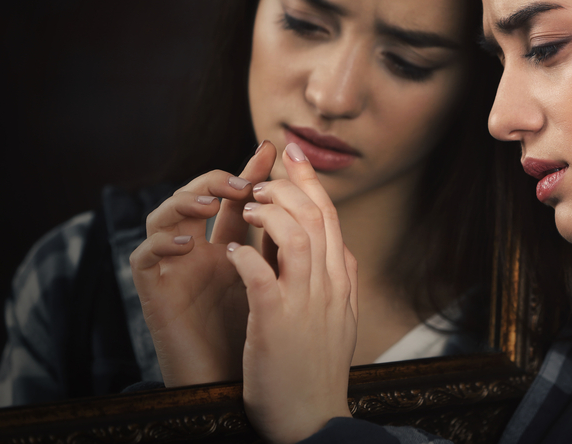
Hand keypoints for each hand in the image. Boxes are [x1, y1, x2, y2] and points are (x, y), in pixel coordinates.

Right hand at [130, 140, 277, 385]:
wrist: (255, 399)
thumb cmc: (270, 348)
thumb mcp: (285, 288)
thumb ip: (290, 251)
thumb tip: (319, 210)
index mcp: (230, 251)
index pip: (236, 200)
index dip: (252, 173)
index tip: (277, 151)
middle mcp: (198, 255)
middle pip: (196, 198)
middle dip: (217, 180)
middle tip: (244, 182)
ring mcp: (174, 272)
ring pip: (162, 216)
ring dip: (185, 201)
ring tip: (213, 204)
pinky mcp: (154, 296)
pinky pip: (142, 257)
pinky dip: (161, 243)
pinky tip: (190, 243)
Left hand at [227, 143, 357, 443]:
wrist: (313, 421)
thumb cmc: (317, 371)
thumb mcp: (339, 319)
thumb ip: (337, 282)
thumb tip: (337, 249)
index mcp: (340, 282)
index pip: (330, 217)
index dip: (310, 182)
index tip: (292, 155)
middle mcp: (328, 286)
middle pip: (316, 216)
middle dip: (288, 186)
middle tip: (261, 178)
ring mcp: (305, 304)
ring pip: (295, 236)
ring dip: (268, 215)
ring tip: (245, 210)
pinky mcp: (276, 324)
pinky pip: (261, 275)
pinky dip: (245, 256)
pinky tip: (231, 251)